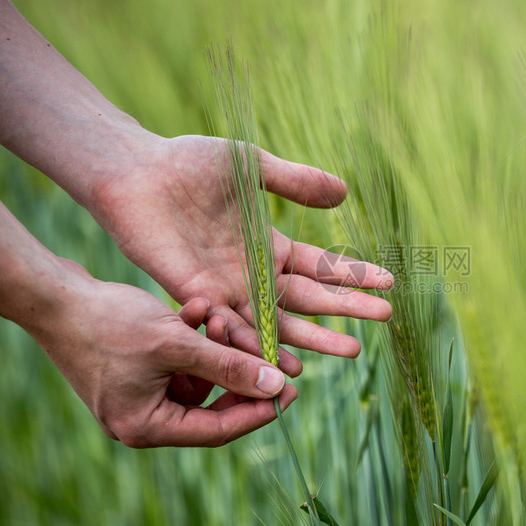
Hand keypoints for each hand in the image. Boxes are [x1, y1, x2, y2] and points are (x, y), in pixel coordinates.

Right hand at [30, 259, 296, 447]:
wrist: (53, 295)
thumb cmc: (108, 322)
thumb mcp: (176, 344)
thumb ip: (229, 366)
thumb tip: (277, 388)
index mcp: (146, 426)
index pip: (217, 430)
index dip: (258, 411)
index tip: (292, 392)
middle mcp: (142, 418)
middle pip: (210, 405)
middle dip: (236, 371)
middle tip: (273, 354)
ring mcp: (138, 394)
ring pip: (198, 376)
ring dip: (214, 345)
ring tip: (219, 314)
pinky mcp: (136, 370)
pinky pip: (179, 360)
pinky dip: (192, 336)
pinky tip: (197, 307)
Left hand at [91, 135, 392, 370]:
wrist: (136, 171)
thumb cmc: (189, 163)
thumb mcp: (253, 166)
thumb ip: (295, 182)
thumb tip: (344, 193)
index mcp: (268, 245)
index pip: (320, 267)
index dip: (353, 275)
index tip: (389, 283)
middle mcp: (253, 274)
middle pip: (309, 299)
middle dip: (347, 309)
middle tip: (384, 319)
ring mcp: (228, 289)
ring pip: (280, 322)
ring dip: (315, 337)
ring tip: (352, 350)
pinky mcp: (200, 297)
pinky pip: (236, 328)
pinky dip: (262, 347)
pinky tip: (291, 362)